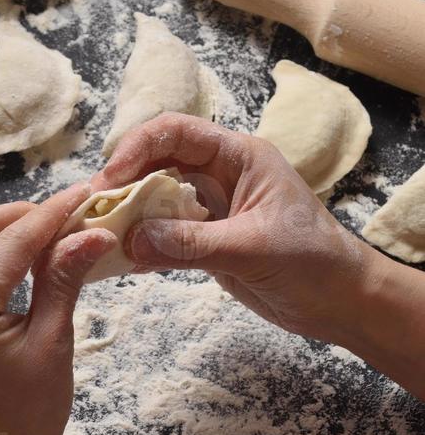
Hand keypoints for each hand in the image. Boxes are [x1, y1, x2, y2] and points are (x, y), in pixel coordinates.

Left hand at [0, 186, 115, 434]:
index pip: (12, 242)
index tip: (84, 194)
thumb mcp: (53, 345)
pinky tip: (21, 261)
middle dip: (21, 215)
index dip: (52, 214)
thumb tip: (92, 234)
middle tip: (66, 214)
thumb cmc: (28, 421)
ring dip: (1, 233)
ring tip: (48, 233)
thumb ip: (64, 281)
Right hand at [94, 112, 375, 344]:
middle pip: (157, 163)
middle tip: (92, 211)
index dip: (137, 148)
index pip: (176, 132)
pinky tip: (120, 261)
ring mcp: (210, 208)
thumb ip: (192, 244)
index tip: (109, 179)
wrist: (341, 301)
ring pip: (155, 200)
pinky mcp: (204, 241)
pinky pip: (162, 235)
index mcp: (238, 156)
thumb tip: (132, 240)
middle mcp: (219, 175)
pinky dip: (140, 245)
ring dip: (127, 216)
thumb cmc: (313, 262)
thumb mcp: (252, 248)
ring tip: (97, 235)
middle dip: (123, 183)